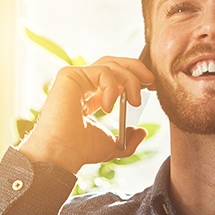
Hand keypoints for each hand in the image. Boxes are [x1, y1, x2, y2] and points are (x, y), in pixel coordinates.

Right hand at [17, 54, 152, 173]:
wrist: (63, 152)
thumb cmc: (81, 151)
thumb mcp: (113, 146)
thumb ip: (128, 139)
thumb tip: (141, 132)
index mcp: (90, 97)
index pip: (114, 76)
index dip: (134, 77)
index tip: (150, 87)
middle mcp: (82, 85)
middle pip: (113, 62)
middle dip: (135, 68)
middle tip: (151, 81)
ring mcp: (75, 78)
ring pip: (110, 64)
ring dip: (130, 80)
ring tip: (135, 102)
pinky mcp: (70, 75)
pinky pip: (102, 71)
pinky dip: (112, 87)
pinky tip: (108, 107)